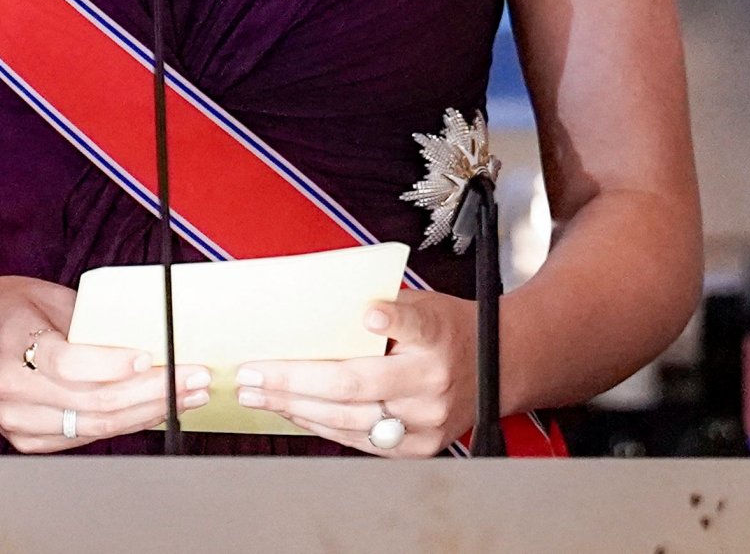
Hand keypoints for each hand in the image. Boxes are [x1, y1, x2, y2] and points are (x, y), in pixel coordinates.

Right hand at [0, 276, 210, 451]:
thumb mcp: (43, 294)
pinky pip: (85, 437)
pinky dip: (126, 424)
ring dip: (149, 412)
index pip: (70, 362)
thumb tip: (145, 335)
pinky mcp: (27, 441)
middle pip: (92, 403)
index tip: (152, 355)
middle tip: (194, 377)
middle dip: (152, 391)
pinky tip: (156, 408)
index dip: (114, 363)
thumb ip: (88, 319)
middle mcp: (12, 392)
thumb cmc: (6, 309)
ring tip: (190, 395)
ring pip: (95, 427)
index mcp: (12, 344)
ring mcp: (18, 423)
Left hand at [233, 286, 476, 456]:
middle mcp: (435, 382)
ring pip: (351, 420)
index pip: (417, 324)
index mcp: (438, 334)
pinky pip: (360, 441)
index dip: (393, 320)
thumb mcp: (424, 302)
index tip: (370, 312)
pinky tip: (290, 411)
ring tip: (257, 395)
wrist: (499, 365)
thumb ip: (382, 306)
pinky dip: (320, 425)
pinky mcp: (420, 448)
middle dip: (294, 381)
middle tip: (250, 374)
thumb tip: (316, 306)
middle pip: (357, 384)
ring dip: (296, 408)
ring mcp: (428, 422)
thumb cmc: (445, 327)